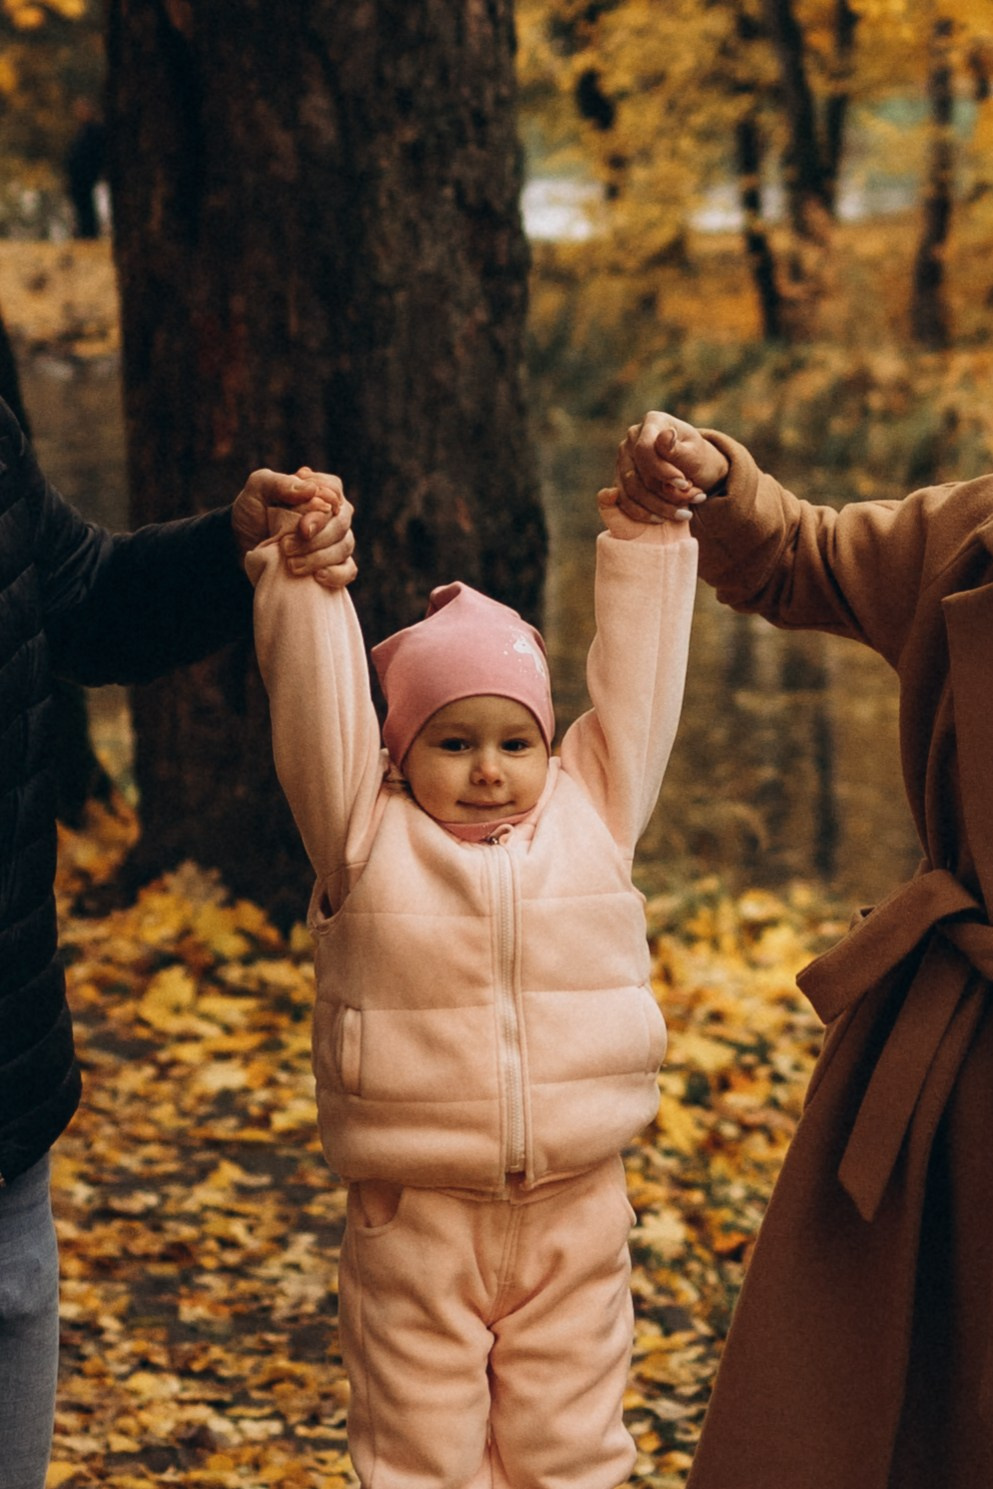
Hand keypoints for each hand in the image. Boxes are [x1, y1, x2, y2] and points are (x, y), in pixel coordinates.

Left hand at [232, 466, 356, 587]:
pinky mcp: (335, 565)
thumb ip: (279, 483)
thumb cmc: (252, 512)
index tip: (301, 524)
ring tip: (291, 565)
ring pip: (344, 547)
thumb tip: (311, 490)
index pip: (335, 492)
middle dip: (315, 537)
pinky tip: (317, 576)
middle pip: (341, 523)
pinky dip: (336, 574)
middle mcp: (333, 514)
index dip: (322, 507)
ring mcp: (337, 540)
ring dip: (318, 557)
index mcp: (319, 491)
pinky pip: (348, 571)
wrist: (241, 546)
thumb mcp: (257, 490)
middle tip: (286, 546)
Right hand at [615, 412, 728, 523]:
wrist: (695, 472)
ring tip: (683, 514)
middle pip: (638, 473)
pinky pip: (624, 501)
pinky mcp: (620, 480)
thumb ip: (678, 450)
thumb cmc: (698, 459)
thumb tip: (665, 436)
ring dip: (657, 507)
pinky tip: (661, 519)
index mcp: (652, 422)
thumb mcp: (696, 453)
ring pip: (631, 490)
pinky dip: (643, 514)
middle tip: (693, 501)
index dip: (663, 471)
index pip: (645, 449)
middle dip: (665, 494)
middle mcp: (632, 438)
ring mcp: (623, 459)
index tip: (685, 484)